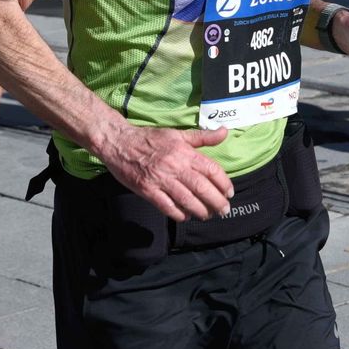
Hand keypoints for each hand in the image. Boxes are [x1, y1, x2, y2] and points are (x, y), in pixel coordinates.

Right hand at [100, 125, 234, 221]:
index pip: (211, 170)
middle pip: (202, 188)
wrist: (119, 142)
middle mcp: (175, 166)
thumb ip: (202, 137)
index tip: (230, 192)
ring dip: (201, 211)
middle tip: (224, 210)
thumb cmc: (149, 138)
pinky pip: (168, 207)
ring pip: (187, 200)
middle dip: (217, 202)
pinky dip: (179, 214)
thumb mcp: (177, 134)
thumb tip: (224, 132)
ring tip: (208, 215)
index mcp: (184, 152)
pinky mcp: (148, 191)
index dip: (224, 183)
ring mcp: (160, 179)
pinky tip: (186, 216)